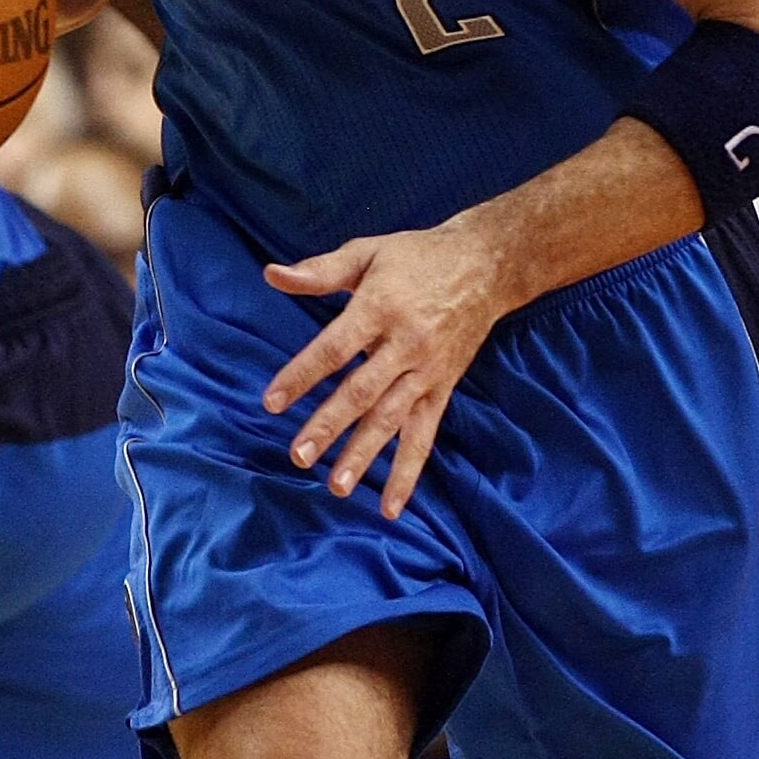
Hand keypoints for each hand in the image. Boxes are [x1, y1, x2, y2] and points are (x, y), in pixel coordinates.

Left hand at [262, 223, 515, 516]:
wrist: (487, 266)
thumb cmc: (417, 257)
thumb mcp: (367, 252)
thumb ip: (320, 271)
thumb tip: (272, 275)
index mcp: (380, 308)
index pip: (335, 348)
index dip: (303, 375)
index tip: (271, 401)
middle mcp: (405, 344)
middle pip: (362, 392)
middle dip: (329, 426)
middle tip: (299, 456)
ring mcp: (427, 372)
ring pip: (391, 420)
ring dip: (364, 455)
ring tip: (336, 486)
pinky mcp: (443, 389)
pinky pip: (424, 436)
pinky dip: (408, 473)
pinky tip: (390, 506)